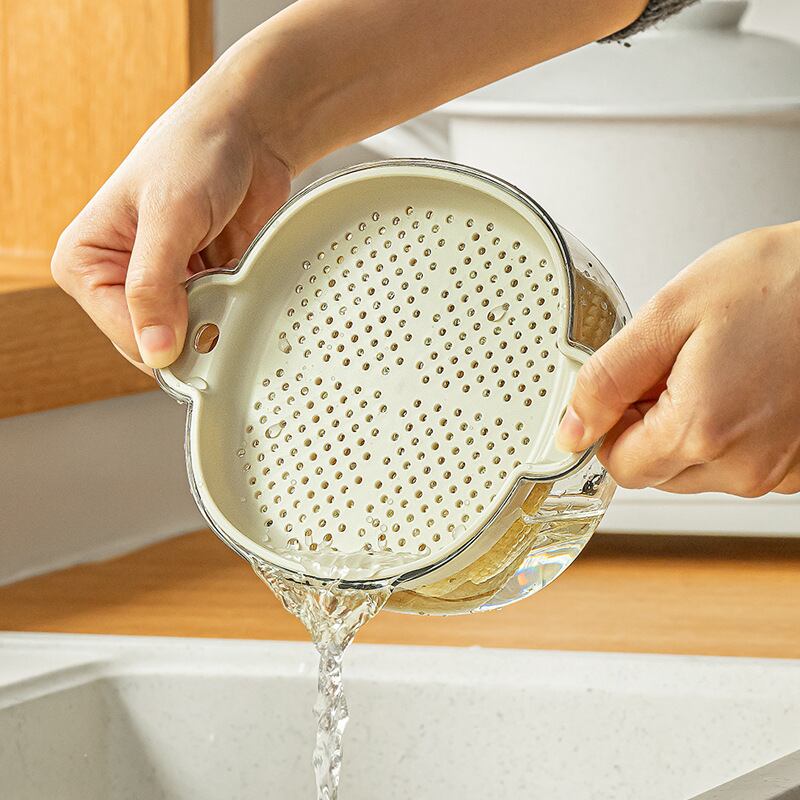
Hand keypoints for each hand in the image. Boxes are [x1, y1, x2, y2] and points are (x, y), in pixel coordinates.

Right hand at [51, 52, 291, 370]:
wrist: (249, 134)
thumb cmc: (197, 154)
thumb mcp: (170, 217)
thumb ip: (155, 286)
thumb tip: (154, 349)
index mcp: (85, 260)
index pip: (121, 331)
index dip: (164, 340)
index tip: (201, 333)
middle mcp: (117, 277)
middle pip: (154, 341)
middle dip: (191, 331)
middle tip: (220, 301)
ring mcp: (161, 284)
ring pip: (186, 336)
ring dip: (213, 321)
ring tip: (227, 281)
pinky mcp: (197, 284)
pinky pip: (214, 321)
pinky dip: (230, 311)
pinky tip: (238, 282)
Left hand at [557, 222, 799, 495]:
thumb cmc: (782, 282)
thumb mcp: (671, 315)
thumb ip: (608, 380)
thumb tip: (571, 428)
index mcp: (701, 430)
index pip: (617, 463)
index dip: (613, 421)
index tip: (632, 384)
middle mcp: (743, 465)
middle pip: (654, 470)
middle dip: (650, 423)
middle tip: (679, 365)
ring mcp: (777, 471)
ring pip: (694, 469)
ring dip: (690, 427)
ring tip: (720, 368)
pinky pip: (738, 463)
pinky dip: (729, 432)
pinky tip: (748, 385)